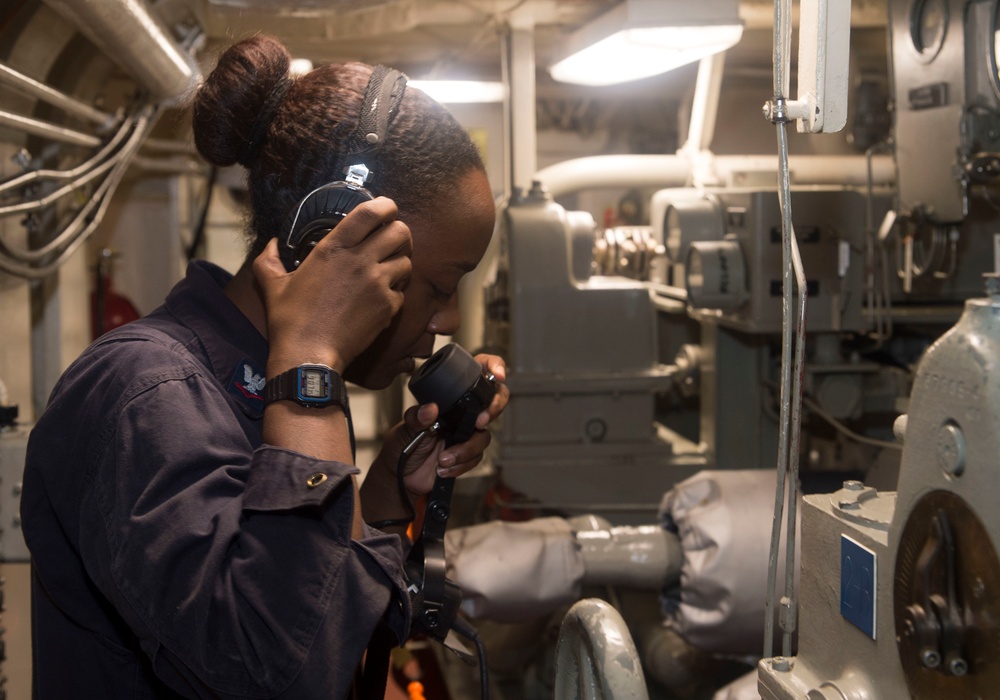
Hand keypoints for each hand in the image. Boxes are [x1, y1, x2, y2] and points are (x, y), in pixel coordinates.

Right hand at [253, 198, 412, 371]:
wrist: (308, 355)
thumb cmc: (290, 320)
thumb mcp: (272, 284)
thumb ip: (269, 259)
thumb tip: (271, 244)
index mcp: (334, 248)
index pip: (373, 211)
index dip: (387, 206)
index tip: (387, 210)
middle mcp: (360, 260)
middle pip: (401, 232)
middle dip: (399, 235)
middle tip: (391, 243)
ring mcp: (377, 284)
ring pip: (407, 261)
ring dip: (400, 264)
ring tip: (388, 271)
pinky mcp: (388, 307)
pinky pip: (403, 292)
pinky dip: (396, 293)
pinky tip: (382, 298)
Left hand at [387, 353, 509, 495]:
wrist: (400, 476)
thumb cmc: (401, 445)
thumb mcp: (404, 428)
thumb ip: (416, 418)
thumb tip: (430, 409)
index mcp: (448, 397)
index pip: (476, 373)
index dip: (492, 366)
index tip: (497, 374)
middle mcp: (461, 413)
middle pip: (493, 401)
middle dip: (494, 408)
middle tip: (480, 421)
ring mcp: (466, 433)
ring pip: (484, 437)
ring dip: (466, 449)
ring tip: (443, 459)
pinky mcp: (467, 455)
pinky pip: (475, 458)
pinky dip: (460, 465)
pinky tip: (443, 468)